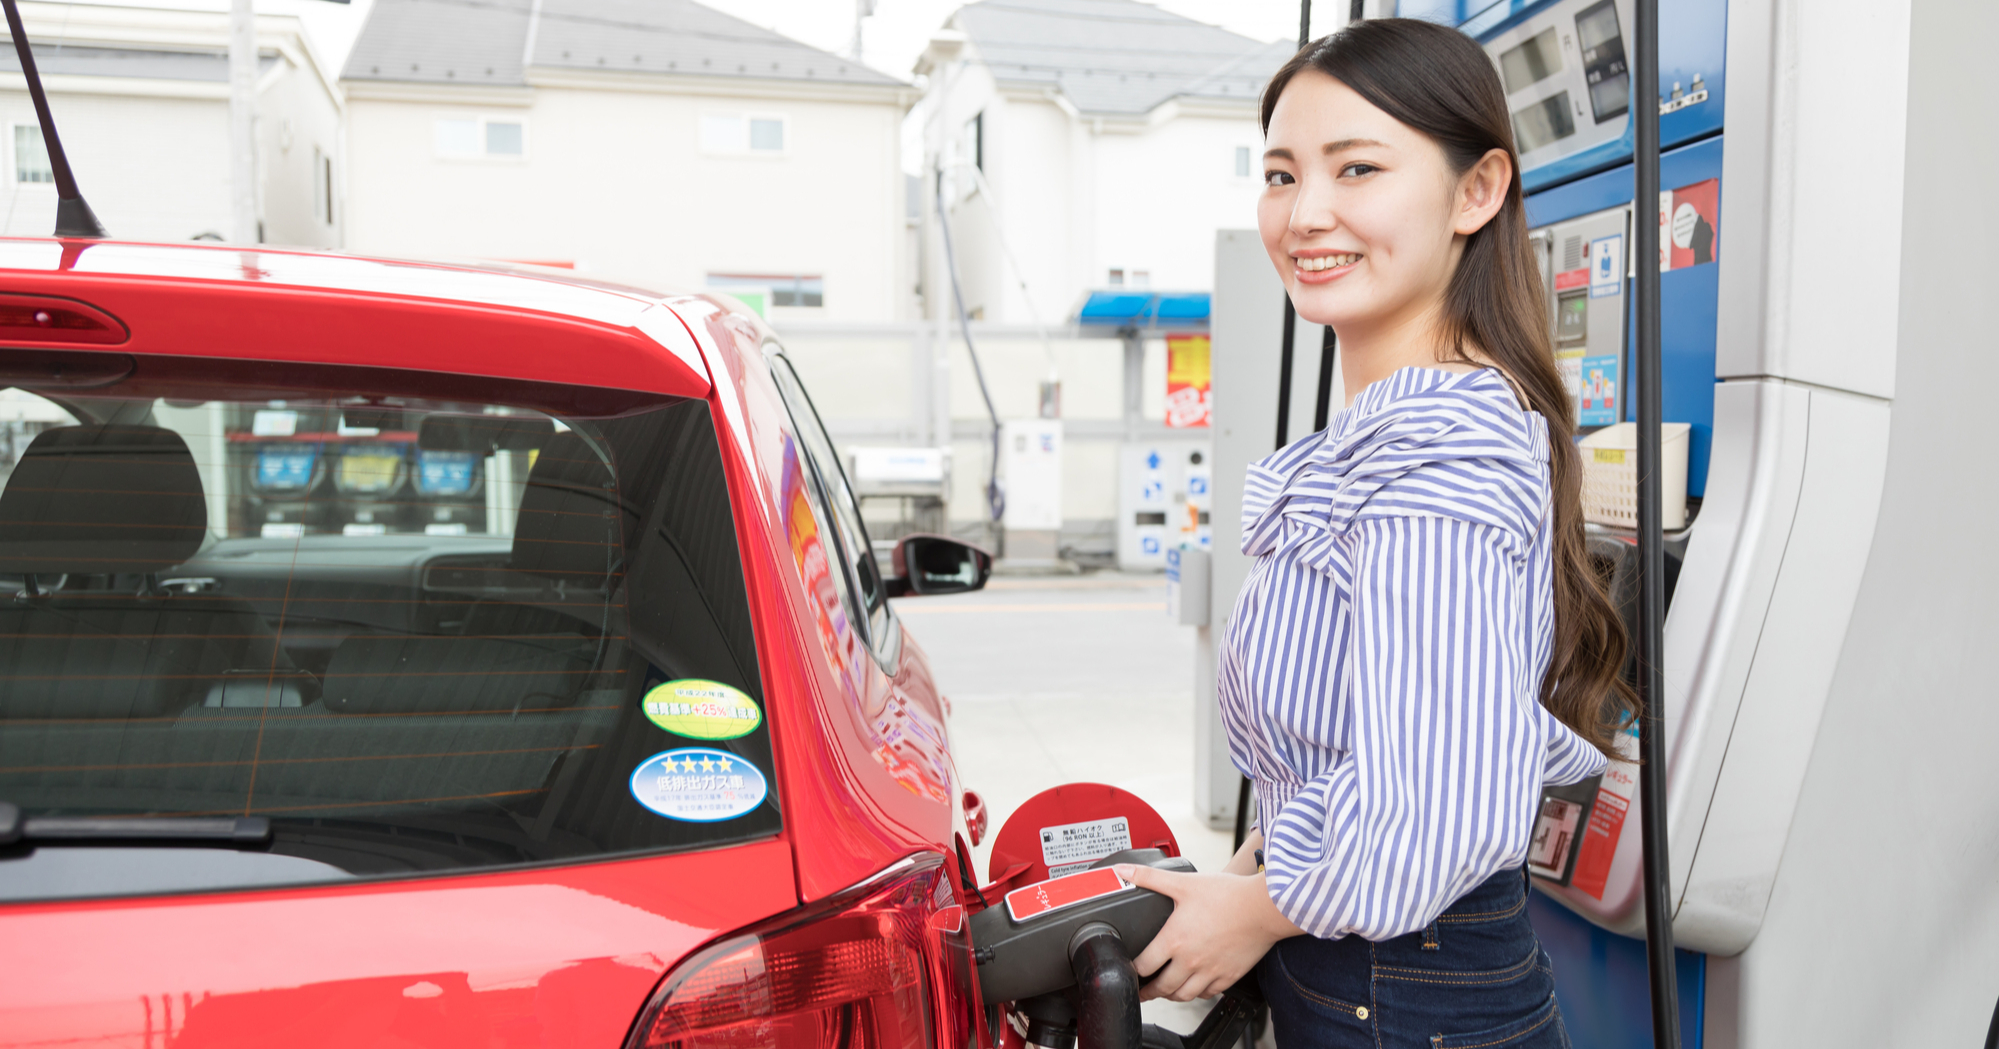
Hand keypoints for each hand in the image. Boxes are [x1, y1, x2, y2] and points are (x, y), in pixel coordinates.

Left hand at [1116, 862, 1303, 1002]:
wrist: (1264, 908)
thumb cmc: (1227, 895)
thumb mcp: (1184, 882)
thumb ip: (1149, 878)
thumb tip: (1121, 872)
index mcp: (1174, 940)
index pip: (1143, 966)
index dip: (1132, 970)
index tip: (1129, 970)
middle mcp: (1190, 961)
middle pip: (1161, 987)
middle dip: (1148, 991)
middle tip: (1142, 990)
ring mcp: (1210, 972)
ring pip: (1183, 995)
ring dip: (1170, 995)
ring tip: (1164, 991)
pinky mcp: (1228, 976)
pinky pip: (1207, 994)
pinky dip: (1196, 992)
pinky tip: (1194, 985)